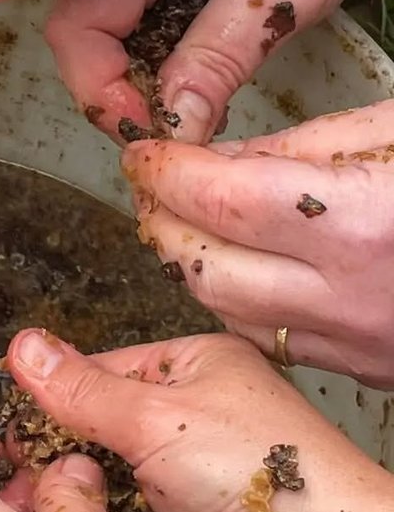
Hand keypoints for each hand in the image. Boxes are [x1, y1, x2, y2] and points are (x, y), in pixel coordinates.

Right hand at [8, 329, 393, 511]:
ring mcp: (193, 478)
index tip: (13, 414)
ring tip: (36, 503)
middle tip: (16, 464)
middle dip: (65, 448)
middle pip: (105, 426)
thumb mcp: (154, 416)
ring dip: (83, 494)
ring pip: (113, 479)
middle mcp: (194, 418)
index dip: (58, 391)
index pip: (105, 369)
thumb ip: (81, 390)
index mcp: (194, 367)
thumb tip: (22, 346)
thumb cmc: (260, 472)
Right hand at [46, 0, 388, 144]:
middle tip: (174, 129)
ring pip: (99, 41)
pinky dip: (151, 66)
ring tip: (191, 109)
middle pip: (80, 38)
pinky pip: (125, 31)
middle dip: (117, 94)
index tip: (153, 130)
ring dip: (135, 85)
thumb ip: (217, 61)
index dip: (101, 90)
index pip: (77, 28)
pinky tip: (192, 82)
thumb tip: (175, 133)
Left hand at [121, 107, 393, 386]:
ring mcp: (359, 344)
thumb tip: (223, 156)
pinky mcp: (368, 367)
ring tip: (178, 216)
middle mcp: (349, 298)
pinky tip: (232, 259)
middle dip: (158, 221)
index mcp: (361, 224)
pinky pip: (269, 337)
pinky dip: (231, 298)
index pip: (215, 200)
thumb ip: (307, 143)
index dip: (163, 171)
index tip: (142, 150)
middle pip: (201, 268)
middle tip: (148, 182)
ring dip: (185, 263)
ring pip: (225, 312)